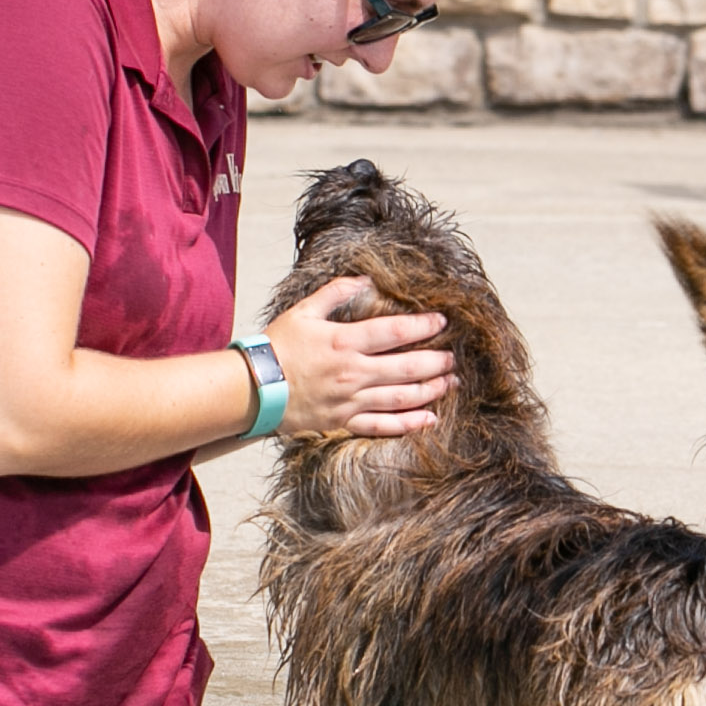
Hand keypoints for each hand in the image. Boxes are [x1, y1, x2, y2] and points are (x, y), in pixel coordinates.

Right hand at [262, 279, 453, 438]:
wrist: (252, 389)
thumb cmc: (275, 347)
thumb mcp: (303, 311)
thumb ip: (335, 292)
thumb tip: (365, 279)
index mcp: (344, 342)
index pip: (395, 331)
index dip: (423, 326)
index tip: (443, 322)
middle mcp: (353, 373)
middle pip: (407, 367)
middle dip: (436, 361)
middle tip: (454, 357)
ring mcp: (350, 401)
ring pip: (401, 397)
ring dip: (431, 389)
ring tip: (450, 383)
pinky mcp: (343, 422)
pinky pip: (383, 426)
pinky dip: (409, 424)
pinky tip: (430, 418)